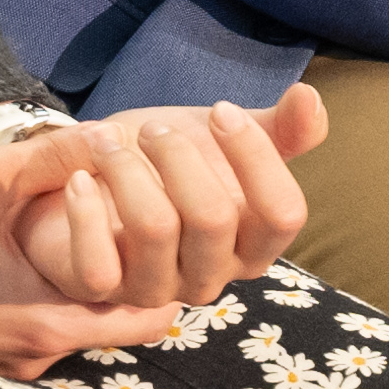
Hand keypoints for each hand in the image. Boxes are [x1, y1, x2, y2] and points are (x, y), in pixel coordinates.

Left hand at [0, 85, 325, 314]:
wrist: (96, 186)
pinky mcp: (104, 292)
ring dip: (126, 169)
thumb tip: (311, 96)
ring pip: (154, 229)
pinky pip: (98, 266)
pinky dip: (85, 211)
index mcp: (253, 244)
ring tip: (106, 139)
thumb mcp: (224, 141)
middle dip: (179, 157)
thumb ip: (278, 127)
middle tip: (152, 129)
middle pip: (213, 218)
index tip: (220, 110)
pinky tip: (78, 179)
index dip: (256, 157)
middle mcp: (212, 275)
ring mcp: (156, 289)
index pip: (283, 214)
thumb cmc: (169, 168)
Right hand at [0, 98, 310, 375]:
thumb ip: (50, 157)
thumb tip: (111, 131)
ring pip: (76, 334)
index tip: (182, 231)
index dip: (173, 272)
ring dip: (94, 292)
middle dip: (141, 280)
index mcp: (41, 320)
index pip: (146, 315)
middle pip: (117, 326)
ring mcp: (0, 367)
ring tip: (104, 240)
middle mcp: (29, 358)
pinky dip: (52, 306)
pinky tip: (43, 264)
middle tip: (153, 229)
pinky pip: (36, 340)